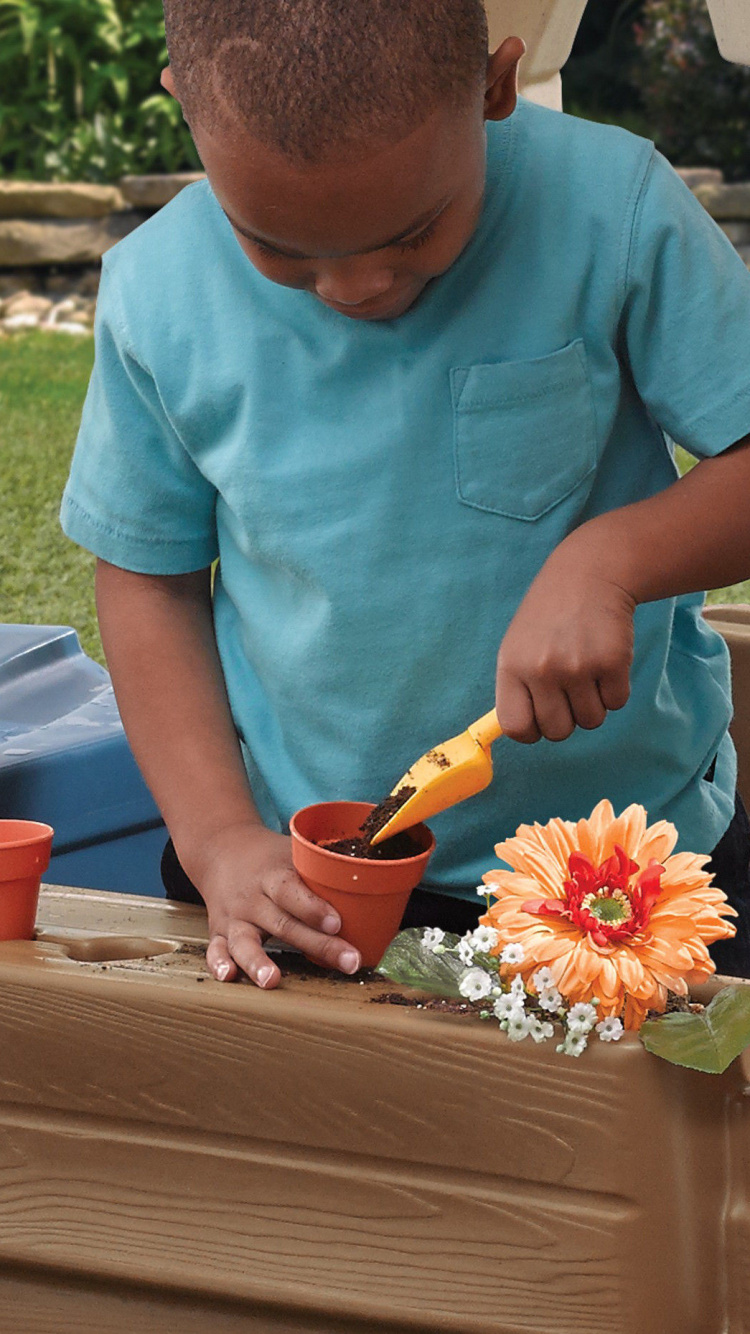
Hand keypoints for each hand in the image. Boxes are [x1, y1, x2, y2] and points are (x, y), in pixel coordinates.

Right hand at [181, 823, 360, 987]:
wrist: (221, 850)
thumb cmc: (271, 857)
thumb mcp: (295, 851)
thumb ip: (327, 866)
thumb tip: (381, 875)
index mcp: (273, 875)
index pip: (294, 891)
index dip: (315, 908)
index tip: (338, 923)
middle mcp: (253, 898)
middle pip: (284, 923)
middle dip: (317, 945)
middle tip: (347, 961)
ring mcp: (234, 917)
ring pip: (244, 941)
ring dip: (257, 961)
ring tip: (272, 980)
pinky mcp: (219, 932)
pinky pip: (215, 950)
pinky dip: (219, 964)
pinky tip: (229, 978)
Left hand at [495, 544, 635, 742]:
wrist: (588, 575)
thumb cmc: (549, 617)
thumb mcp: (517, 647)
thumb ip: (517, 689)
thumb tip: (524, 732)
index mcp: (512, 667)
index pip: (516, 727)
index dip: (532, 730)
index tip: (541, 717)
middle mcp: (542, 670)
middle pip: (558, 732)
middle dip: (567, 718)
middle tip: (569, 689)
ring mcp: (578, 667)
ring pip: (591, 720)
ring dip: (593, 703)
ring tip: (587, 669)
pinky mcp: (613, 662)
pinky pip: (617, 703)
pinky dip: (615, 689)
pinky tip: (605, 660)